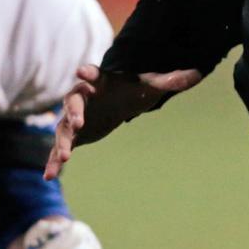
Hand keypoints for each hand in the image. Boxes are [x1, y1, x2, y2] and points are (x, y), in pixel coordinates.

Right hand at [43, 64, 202, 178]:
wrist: (115, 99)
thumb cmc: (131, 89)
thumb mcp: (151, 85)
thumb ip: (172, 80)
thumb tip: (199, 73)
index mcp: (99, 81)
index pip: (92, 74)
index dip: (87, 72)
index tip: (80, 71)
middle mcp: (82, 98)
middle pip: (73, 102)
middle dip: (73, 112)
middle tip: (76, 123)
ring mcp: (74, 117)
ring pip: (63, 129)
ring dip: (61, 142)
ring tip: (64, 159)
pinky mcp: (72, 135)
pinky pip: (59, 148)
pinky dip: (53, 161)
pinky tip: (48, 177)